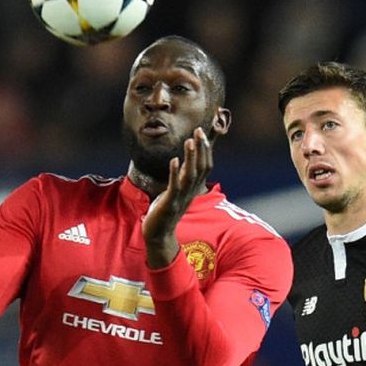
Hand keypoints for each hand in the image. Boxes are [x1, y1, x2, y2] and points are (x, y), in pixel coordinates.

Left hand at [143, 127, 211, 267]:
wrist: (159, 234)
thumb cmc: (166, 210)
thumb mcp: (177, 192)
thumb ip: (181, 178)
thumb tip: (182, 162)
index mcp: (193, 188)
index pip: (205, 166)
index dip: (205, 150)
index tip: (202, 133)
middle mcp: (190, 191)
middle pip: (200, 167)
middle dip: (201, 148)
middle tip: (199, 130)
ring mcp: (181, 197)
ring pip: (190, 175)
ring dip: (191, 157)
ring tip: (190, 141)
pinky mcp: (170, 203)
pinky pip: (174, 186)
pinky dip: (175, 173)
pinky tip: (174, 160)